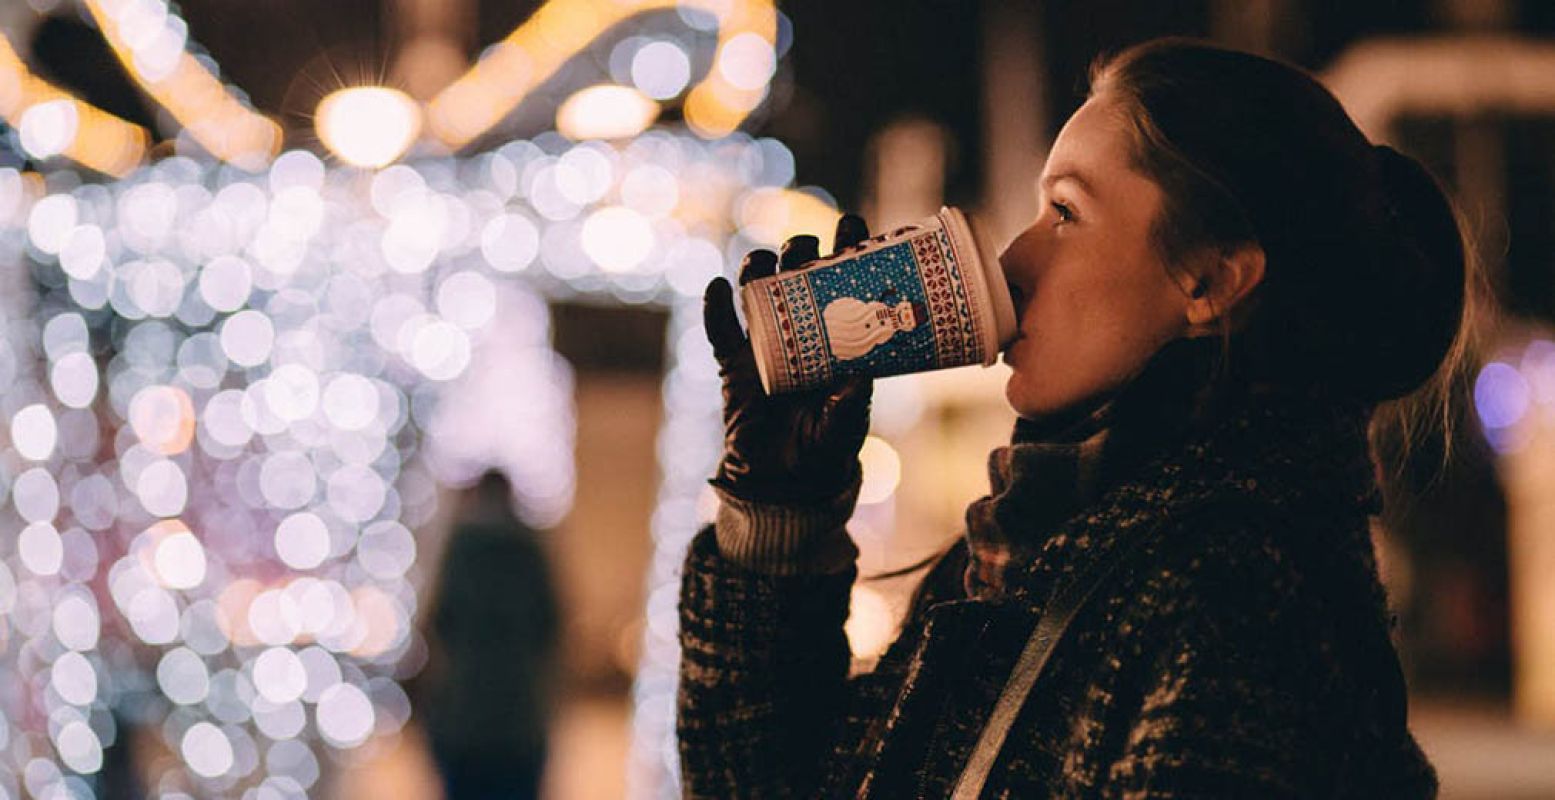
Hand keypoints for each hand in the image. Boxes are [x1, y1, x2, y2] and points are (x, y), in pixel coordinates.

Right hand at [703, 214, 873, 504]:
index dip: (846, 252)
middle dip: (801, 252)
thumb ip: (850, 400)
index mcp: (835, 337)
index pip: (842, 284)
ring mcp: (764, 345)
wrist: (785, 482)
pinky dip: (715, 309)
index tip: (852, 226)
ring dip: (758, 269)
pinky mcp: (733, 365)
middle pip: (797, 276)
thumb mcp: (846, 423)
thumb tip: (859, 372)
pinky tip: (717, 288)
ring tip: (763, 261)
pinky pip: (720, 332)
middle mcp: (799, 332)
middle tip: (808, 246)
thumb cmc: (825, 447)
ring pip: (757, 293)